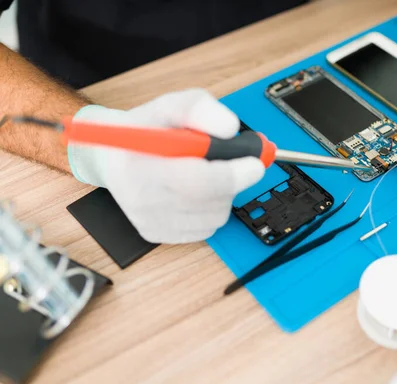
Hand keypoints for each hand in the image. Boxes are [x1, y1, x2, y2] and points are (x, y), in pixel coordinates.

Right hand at [68, 89, 264, 243]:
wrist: (112, 154)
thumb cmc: (146, 128)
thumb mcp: (172, 105)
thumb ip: (200, 109)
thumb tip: (229, 128)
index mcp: (138, 163)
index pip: (196, 181)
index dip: (231, 174)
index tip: (254, 164)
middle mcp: (140, 199)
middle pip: (209, 202)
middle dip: (233, 181)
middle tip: (238, 164)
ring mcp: (148, 221)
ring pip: (213, 217)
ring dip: (223, 195)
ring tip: (208, 173)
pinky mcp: (156, 235)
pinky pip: (204, 228)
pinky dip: (211, 209)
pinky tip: (198, 191)